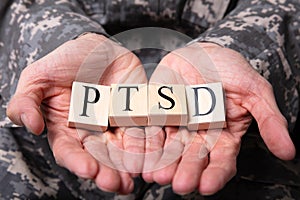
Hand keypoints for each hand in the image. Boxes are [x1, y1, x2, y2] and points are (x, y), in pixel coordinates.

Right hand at [7, 33, 146, 193]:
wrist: (94, 48)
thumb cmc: (64, 63)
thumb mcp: (37, 79)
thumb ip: (27, 102)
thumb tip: (31, 126)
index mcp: (68, 129)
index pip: (70, 151)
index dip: (78, 161)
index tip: (87, 169)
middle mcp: (93, 132)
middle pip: (100, 157)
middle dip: (108, 171)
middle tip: (115, 183)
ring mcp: (116, 124)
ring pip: (124, 149)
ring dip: (131, 163)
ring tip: (136, 174)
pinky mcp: (136, 113)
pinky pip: (145, 129)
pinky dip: (150, 142)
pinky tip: (154, 155)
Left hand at [142, 42, 294, 194]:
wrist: (203, 52)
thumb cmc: (230, 70)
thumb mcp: (254, 91)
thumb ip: (268, 120)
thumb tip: (288, 151)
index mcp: (223, 135)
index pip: (221, 160)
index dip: (215, 173)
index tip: (207, 186)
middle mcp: (198, 135)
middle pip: (191, 157)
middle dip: (185, 171)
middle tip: (179, 184)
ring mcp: (176, 125)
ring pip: (169, 147)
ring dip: (162, 162)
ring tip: (156, 175)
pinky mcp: (156, 113)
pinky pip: (150, 129)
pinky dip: (145, 143)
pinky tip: (140, 156)